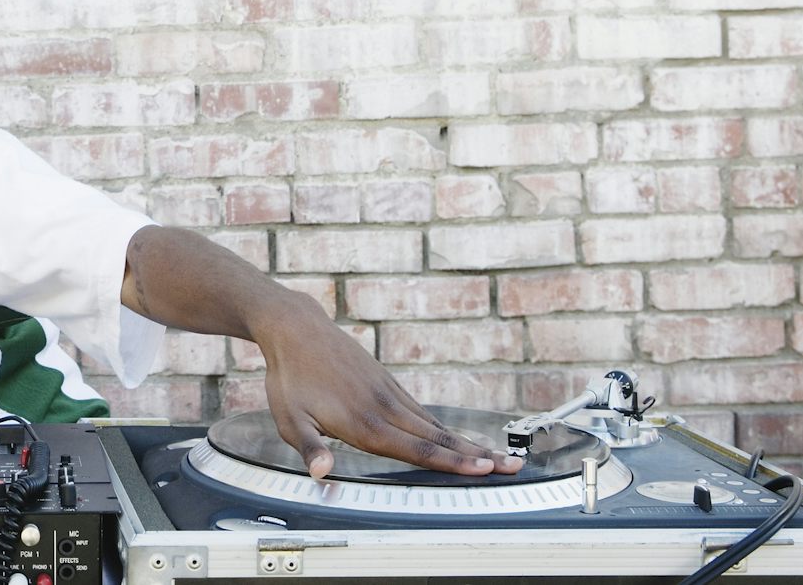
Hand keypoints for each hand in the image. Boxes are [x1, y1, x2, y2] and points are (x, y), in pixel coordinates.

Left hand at [255, 293, 524, 479]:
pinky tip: (456, 439)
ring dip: (467, 443)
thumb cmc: (289, 377)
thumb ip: (309, 448)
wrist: (296, 328)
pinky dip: (444, 428)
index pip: (416, 450)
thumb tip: (321, 474)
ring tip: (498, 456)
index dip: (451, 463)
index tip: (485, 470)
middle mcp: (384, 408)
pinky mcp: (387, 383)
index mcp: (364, 424)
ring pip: (434, 425)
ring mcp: (388, 393)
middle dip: (476, 456)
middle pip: (437, 439)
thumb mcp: (289, 418)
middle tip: (513, 467)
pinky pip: (421, 411)